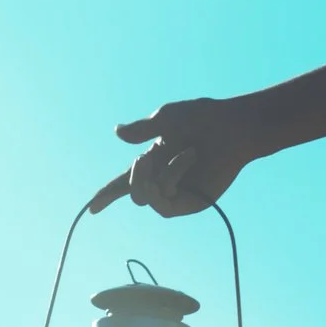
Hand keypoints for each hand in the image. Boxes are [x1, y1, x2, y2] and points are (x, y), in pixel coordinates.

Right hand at [91, 96, 258, 219]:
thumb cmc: (203, 118)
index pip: (124, 182)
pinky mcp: (191, 203)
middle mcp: (163, 179)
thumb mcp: (166, 118)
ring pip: (146, 198)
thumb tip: (116, 132)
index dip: (107, 195)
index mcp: (154, 161)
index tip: (92, 208)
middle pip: (133, 192)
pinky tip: (187, 163)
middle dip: (135, 176)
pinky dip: (171, 180)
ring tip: (186, 153)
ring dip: (160, 174)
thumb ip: (141, 129)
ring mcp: (178, 193)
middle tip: (147, 158)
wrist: (233, 127)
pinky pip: (165, 204)